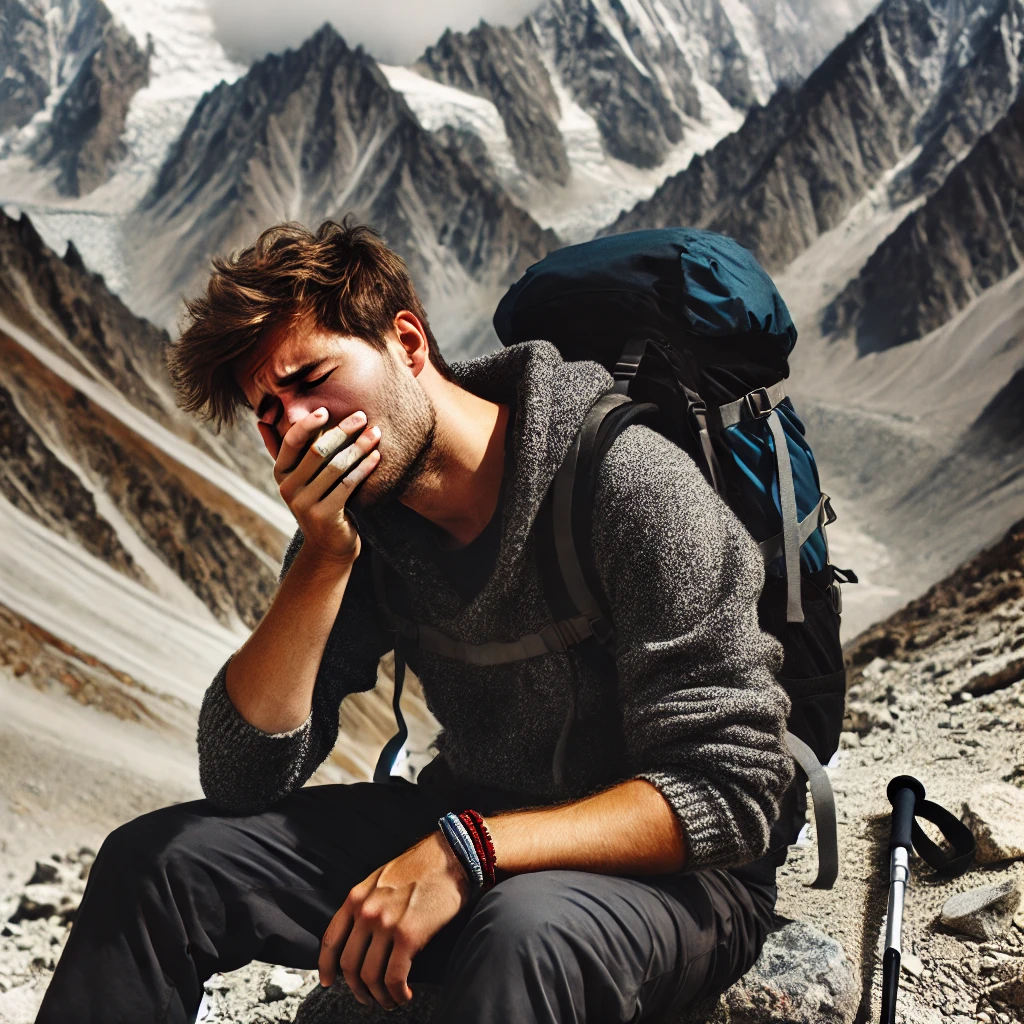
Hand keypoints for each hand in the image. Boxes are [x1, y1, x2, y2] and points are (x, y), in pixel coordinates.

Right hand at [270, 407, 380, 564]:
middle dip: (342, 431)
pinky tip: (377, 456)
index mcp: (281, 474)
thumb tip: (262, 420)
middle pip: (318, 451)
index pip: (291, 441)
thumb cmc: (319, 502)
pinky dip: (364, 468)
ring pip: (336, 466)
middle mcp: (288, 488)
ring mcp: (305, 504)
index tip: (327, 409)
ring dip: (359, 447)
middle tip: (363, 416)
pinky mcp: (325, 515)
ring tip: (376, 433)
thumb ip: (284, 450)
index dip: (307, 424)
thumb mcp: (299, 477)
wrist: (329, 546)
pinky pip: (348, 484)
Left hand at [318, 832, 470, 1008]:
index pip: (331, 940)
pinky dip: (397, 993)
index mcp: (357, 897)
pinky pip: (394, 977)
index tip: (328, 982)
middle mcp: (366, 911)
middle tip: (367, 997)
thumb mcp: (382, 879)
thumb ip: (367, 902)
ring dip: (378, 996)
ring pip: (370, 976)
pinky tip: (404, 995)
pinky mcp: (408, 935)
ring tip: (389, 1000)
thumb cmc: (421, 867)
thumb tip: (361, 934)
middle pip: (349, 964)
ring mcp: (386, 924)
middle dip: (356, 988)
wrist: (450, 855)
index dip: (326, 967)